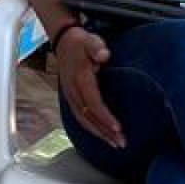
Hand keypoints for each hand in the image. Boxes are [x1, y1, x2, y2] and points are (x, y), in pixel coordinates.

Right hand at [52, 25, 122, 147]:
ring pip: (83, 120)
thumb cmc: (81, 42)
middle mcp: (73, 90)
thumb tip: (104, 55)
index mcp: (80, 78)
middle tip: (120, 143)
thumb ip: (97, 47)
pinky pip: (79, 117)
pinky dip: (91, 128)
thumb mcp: (90, 40)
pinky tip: (101, 135)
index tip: (118, 128)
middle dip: (104, 131)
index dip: (104, 116)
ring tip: (114, 143)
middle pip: (88, 116)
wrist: (64, 42)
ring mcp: (70, 96)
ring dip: (98, 133)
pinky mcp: (71, 98)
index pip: (93, 102)